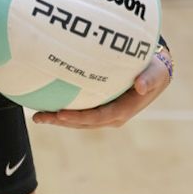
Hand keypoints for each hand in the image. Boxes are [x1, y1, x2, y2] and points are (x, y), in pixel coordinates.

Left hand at [31, 50, 171, 129]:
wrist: (154, 73)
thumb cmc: (154, 70)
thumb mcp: (156, 74)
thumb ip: (149, 79)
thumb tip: (140, 86)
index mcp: (122, 111)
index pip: (96, 117)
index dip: (78, 117)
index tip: (60, 113)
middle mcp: (111, 116)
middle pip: (82, 123)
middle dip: (60, 121)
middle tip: (38, 117)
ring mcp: (104, 113)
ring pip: (78, 119)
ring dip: (57, 118)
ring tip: (36, 115)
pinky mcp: (99, 106)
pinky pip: (79, 110)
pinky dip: (63, 109)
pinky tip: (45, 101)